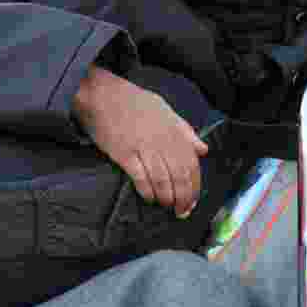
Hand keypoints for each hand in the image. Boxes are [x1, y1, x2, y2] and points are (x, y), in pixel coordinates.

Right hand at [73, 66, 208, 217]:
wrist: (103, 94)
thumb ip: (185, 131)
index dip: (195, 186)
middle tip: (181, 212)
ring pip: (162, 180)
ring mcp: (144, 147)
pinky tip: (149, 198)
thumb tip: (203, 149)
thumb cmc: (134, 101)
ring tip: (166, 206)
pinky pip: (141, 178)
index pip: (192, 165)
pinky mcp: (125, 154)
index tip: (193, 200)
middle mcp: (163, 141)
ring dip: (166, 198)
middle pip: (179, 177)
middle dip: (183, 198)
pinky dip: (147, 192)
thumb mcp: (165, 110)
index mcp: (174, 131)